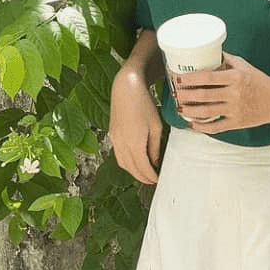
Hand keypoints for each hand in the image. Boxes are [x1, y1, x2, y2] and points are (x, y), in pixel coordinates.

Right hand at [109, 68, 162, 184]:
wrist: (126, 89)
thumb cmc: (144, 105)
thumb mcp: (156, 127)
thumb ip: (155, 147)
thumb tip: (154, 162)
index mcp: (134, 144)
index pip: (142, 168)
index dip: (150, 176)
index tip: (157, 179)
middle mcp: (122, 144)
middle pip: (131, 168)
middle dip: (141, 177)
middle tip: (151, 180)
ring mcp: (115, 140)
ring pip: (122, 163)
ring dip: (132, 171)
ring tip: (143, 173)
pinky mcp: (112, 134)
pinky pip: (118, 154)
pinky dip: (126, 162)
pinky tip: (133, 160)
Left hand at [174, 52, 269, 133]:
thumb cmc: (259, 81)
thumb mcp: (244, 66)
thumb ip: (226, 59)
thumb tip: (209, 52)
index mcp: (235, 77)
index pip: (208, 77)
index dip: (191, 79)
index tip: (179, 78)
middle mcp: (235, 94)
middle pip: (204, 95)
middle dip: (186, 95)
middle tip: (175, 92)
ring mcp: (235, 110)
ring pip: (207, 112)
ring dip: (190, 111)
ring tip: (179, 107)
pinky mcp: (237, 122)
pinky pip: (216, 127)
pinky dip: (202, 127)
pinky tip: (192, 123)